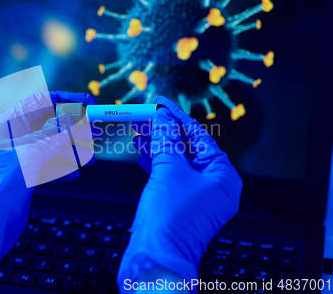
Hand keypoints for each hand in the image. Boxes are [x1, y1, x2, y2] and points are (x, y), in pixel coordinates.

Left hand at [0, 91, 96, 287]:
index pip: (38, 102)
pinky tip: (74, 174)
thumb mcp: (29, 154)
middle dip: (72, 129)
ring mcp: (16, 160)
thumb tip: (71, 116)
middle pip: (46, 125)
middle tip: (94, 134)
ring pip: (49, 147)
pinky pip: (45, 167)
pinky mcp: (21, 179)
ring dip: (70, 150)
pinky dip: (60, 168)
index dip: (64, 100)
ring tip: (89, 159)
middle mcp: (9, 139)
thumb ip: (53, 134)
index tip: (87, 103)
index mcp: (4, 125)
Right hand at [118, 96, 241, 289]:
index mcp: (223, 178)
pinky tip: (142, 154)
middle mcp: (213, 187)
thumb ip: (166, 140)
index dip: (178, 118)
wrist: (156, 259)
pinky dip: (155, 164)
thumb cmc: (171, 221)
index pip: (200, 137)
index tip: (162, 104)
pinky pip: (169, 177)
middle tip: (146, 116)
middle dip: (164, 132)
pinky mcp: (179, 206)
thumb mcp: (169, 170)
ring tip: (139, 131)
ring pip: (176, 163)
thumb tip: (164, 119)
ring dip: (157, 146)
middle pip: (188, 149)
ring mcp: (196, 198)